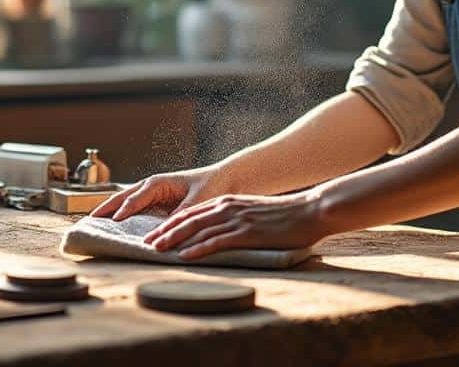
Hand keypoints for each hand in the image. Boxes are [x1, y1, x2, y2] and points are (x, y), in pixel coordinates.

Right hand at [89, 165, 230, 221]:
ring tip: (93, 222)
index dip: (125, 209)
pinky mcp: (154, 202)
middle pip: (122, 197)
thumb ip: (181, 214)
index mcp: (158, 183)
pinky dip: (121, 215)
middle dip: (106, 207)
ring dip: (109, 211)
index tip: (114, 221)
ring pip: (124, 201)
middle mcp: (151, 186)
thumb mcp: (197, 201)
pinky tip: (113, 226)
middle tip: (89, 220)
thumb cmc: (211, 186)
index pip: (136, 197)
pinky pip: (133, 208)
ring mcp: (151, 194)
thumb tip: (165, 230)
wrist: (223, 179)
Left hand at [141, 191, 328, 260]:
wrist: (311, 210)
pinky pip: (217, 241)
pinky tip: (184, 256)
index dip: (170, 224)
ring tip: (156, 250)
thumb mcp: (255, 214)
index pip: (191, 212)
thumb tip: (224, 235)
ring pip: (197, 229)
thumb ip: (237, 220)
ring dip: (174, 240)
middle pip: (188, 219)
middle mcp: (228, 207)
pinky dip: (197, 249)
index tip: (154, 235)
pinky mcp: (248, 232)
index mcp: (228, 202)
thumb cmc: (287, 216)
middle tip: (146, 244)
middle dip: (164, 232)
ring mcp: (237, 219)